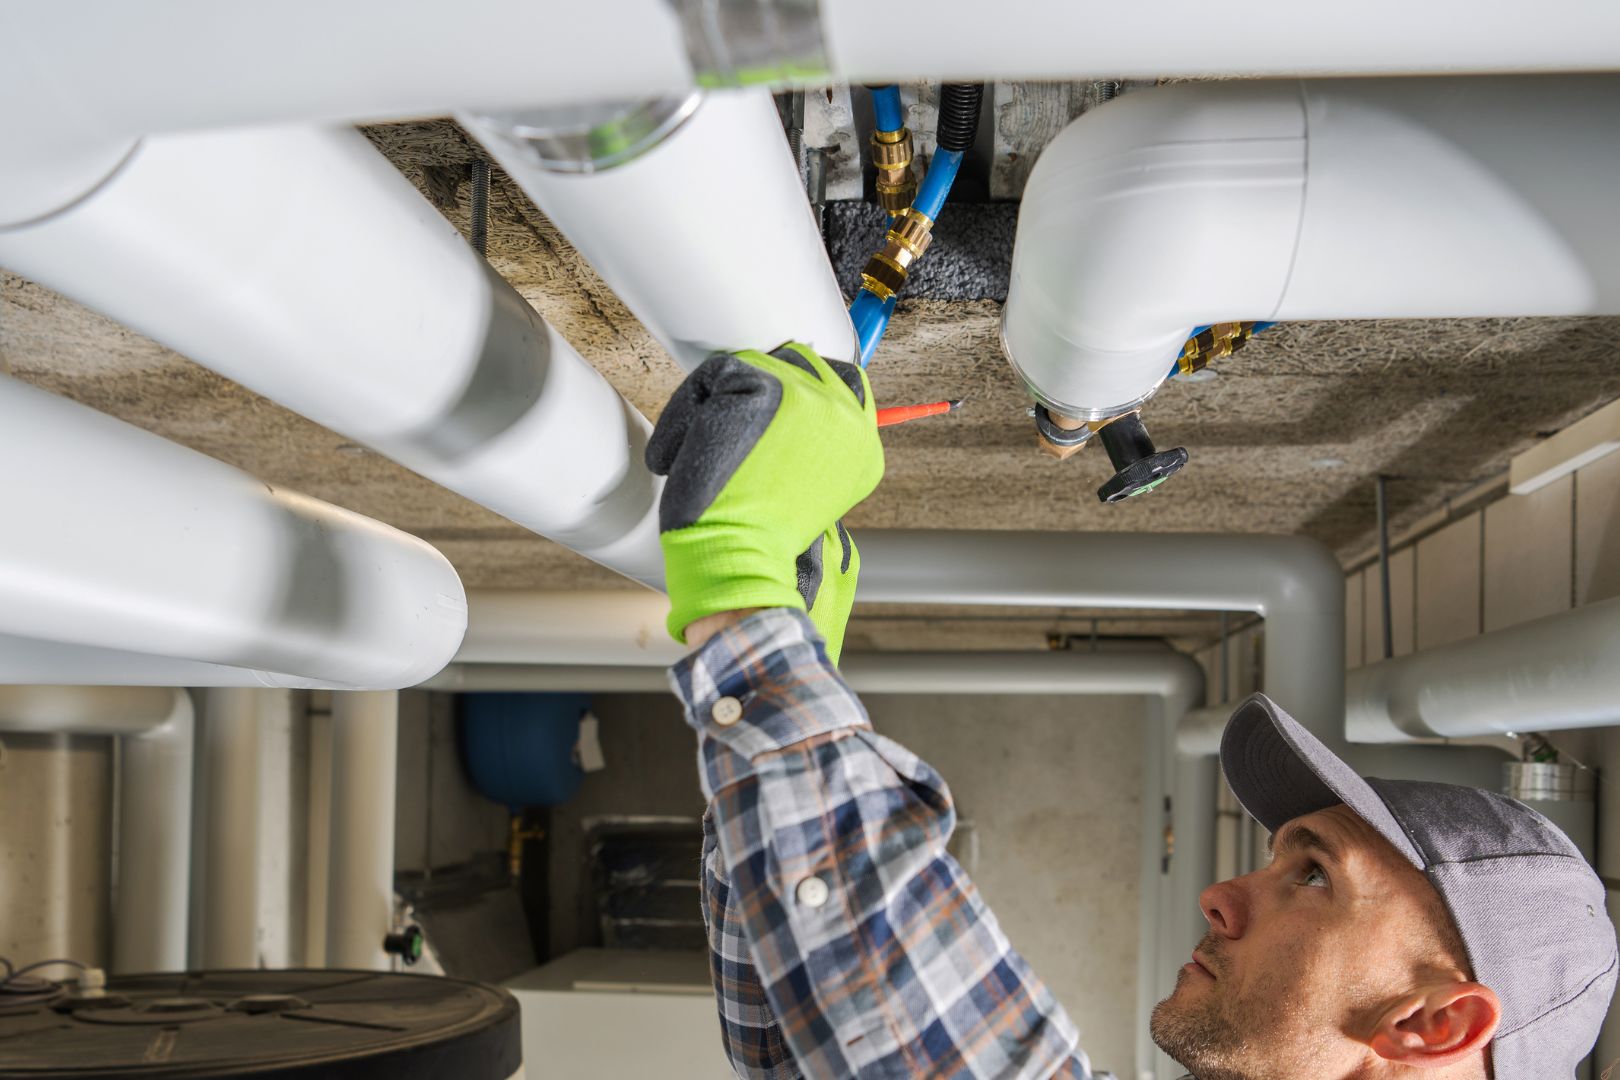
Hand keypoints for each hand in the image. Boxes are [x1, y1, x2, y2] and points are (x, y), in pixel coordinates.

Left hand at [645, 344, 882, 659]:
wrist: (740, 558)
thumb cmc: (760, 535)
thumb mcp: (802, 490)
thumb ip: (809, 444)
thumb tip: (779, 407)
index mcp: (862, 442)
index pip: (841, 379)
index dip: (793, 387)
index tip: (761, 414)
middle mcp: (845, 413)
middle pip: (793, 360)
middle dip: (752, 387)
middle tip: (721, 433)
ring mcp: (808, 398)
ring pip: (746, 367)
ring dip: (713, 406)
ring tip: (702, 457)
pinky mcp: (764, 390)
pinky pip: (710, 377)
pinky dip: (683, 416)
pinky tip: (679, 458)